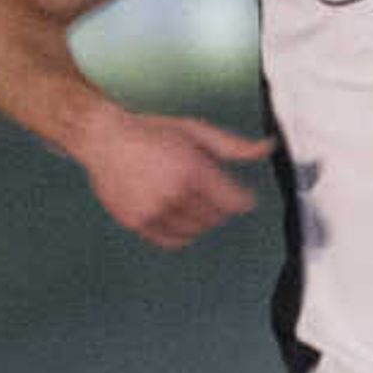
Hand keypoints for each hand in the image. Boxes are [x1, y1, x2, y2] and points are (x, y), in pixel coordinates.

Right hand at [79, 110, 265, 248]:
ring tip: (188, 197)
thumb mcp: (196, 131)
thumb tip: (268, 147)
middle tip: (206, 189)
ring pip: (198, 230)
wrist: (104, 138)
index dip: (242, 200)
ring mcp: (154, 210)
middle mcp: (174, 193)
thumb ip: (234, 146)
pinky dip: (182, 232)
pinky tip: (177, 214)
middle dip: (220, 205)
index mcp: (192, 169)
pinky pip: (174, 240)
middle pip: (218, 217)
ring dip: (201, 218)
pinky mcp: (137, 222)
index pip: (236, 203)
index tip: (240, 196)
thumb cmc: (152, 132)